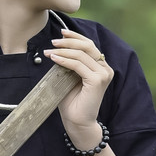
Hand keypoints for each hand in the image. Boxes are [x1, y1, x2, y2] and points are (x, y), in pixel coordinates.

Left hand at [46, 29, 113, 145]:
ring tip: (49, 51)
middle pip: (87, 46)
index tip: (62, 33)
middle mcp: (105, 69)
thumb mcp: (71, 77)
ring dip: (63, 51)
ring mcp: (103, 74)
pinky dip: (64, 60)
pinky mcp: (97, 81)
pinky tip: (54, 59)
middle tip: (53, 42)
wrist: (77, 122)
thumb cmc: (73, 102)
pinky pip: (78, 65)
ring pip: (81, 55)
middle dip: (69, 41)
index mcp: (101, 67)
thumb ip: (71, 63)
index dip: (76, 37)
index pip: (90, 45)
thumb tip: (59, 47)